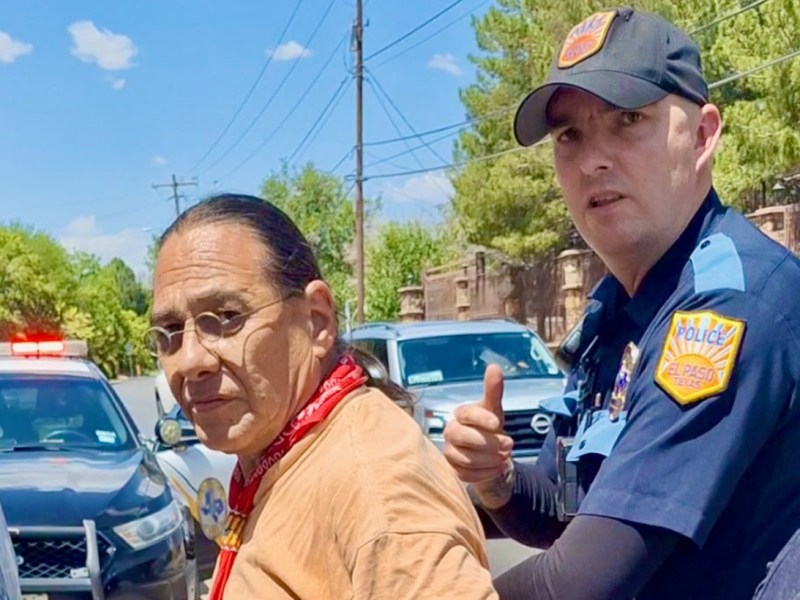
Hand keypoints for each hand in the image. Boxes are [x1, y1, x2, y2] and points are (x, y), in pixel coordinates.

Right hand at [443, 364, 514, 508]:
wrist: (488, 455)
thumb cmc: (489, 428)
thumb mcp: (494, 409)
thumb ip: (493, 390)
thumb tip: (494, 366)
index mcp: (460, 414)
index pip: (467, 414)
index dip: (481, 418)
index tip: (497, 423)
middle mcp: (450, 431)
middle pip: (465, 438)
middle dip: (490, 443)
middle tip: (510, 445)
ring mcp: (449, 452)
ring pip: (467, 458)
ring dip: (491, 459)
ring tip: (505, 457)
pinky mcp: (453, 470)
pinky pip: (467, 475)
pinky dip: (486, 473)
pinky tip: (497, 468)